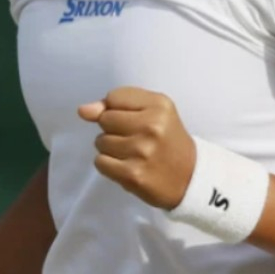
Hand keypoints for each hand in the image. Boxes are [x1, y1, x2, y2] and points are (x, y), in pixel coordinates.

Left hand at [77, 87, 196, 209]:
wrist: (191, 178)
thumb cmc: (167, 139)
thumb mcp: (152, 111)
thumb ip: (117, 104)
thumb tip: (83, 110)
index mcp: (158, 105)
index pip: (113, 97)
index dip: (117, 109)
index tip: (133, 120)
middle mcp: (151, 126)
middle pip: (104, 119)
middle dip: (112, 129)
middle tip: (133, 138)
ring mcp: (141, 152)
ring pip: (100, 142)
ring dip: (110, 148)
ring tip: (132, 153)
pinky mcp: (133, 175)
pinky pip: (100, 162)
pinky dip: (109, 165)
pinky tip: (126, 166)